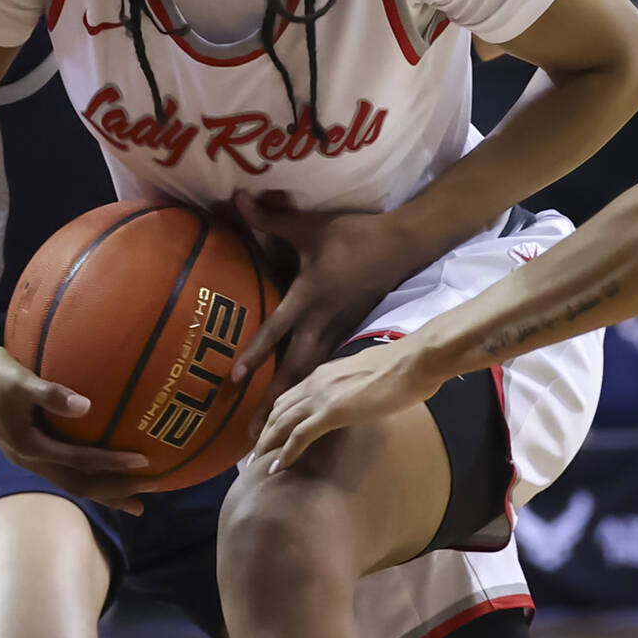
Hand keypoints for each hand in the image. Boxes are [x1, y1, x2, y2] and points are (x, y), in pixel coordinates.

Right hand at [0, 343, 154, 515]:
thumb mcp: (21, 380)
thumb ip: (50, 394)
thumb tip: (86, 406)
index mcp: (28, 447)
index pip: (79, 462)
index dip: (111, 464)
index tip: (142, 462)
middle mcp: (30, 458)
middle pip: (79, 484)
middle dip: (115, 490)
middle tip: (151, 491)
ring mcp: (30, 456)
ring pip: (73, 481)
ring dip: (105, 488)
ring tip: (135, 498)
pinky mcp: (32, 447)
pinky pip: (67, 469)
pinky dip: (90, 474)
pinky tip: (105, 471)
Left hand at [230, 191, 422, 435]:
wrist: (403, 245)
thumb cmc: (354, 235)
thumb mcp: (310, 227)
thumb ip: (271, 219)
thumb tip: (235, 198)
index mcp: (309, 299)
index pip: (276, 331)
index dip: (255, 355)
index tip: (234, 381)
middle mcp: (323, 322)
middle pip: (294, 370)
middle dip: (274, 403)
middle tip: (253, 439)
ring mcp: (340, 330)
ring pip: (312, 374)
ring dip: (293, 402)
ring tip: (275, 436)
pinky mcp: (351, 331)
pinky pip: (327, 366)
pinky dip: (313, 389)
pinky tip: (306, 408)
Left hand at [253, 333, 444, 469]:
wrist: (415, 361)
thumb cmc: (402, 369)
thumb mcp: (367, 377)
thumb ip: (352, 388)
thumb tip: (355, 401)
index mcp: (324, 373)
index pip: (289, 396)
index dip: (275, 416)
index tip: (268, 434)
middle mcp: (316, 381)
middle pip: (278, 409)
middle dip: (264, 433)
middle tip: (254, 455)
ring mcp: (322, 395)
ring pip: (282, 422)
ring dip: (268, 445)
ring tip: (257, 465)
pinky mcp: (333, 411)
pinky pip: (300, 435)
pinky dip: (286, 452)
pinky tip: (278, 467)